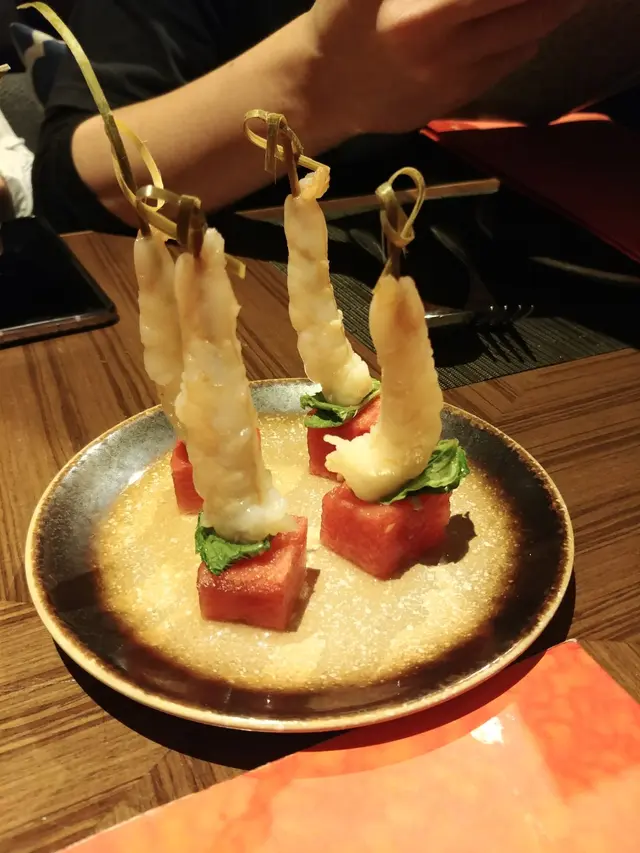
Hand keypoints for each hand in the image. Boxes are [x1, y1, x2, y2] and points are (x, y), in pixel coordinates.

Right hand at [308, 0, 584, 134]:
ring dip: (546, 11)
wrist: (325, 90)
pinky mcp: (458, 100)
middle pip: (535, 13)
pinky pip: (507, 64)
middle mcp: (450, 53)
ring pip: (528, 39)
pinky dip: (523, 36)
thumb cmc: (340, 23)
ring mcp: (457, 81)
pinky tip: (511, 19)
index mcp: (425, 18)